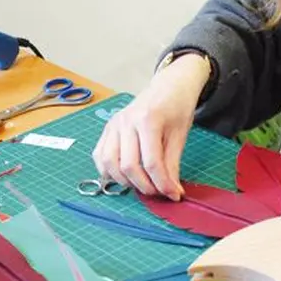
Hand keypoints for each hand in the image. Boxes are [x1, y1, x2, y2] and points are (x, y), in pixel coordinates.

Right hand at [91, 54, 209, 200]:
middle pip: (129, 166)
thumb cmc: (176, 108)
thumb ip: (173, 164)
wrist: (168, 86)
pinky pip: (99, 155)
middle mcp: (126, 121)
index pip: (152, 162)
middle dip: (145, 186)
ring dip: (125, 181)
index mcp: (148, 120)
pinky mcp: (108, 128)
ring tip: (142, 184)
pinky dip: (108, 170)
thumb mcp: (180, 135)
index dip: (162, 183)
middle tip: (159, 192)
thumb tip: (171, 192)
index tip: (173, 195)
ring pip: (109, 163)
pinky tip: (123, 175)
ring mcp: (114, 124)